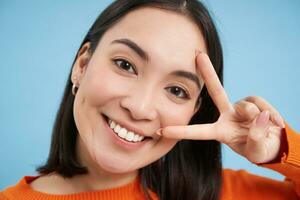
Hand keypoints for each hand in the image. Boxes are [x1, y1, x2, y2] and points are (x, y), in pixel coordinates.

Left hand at [156, 52, 284, 163]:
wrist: (273, 143)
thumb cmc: (259, 149)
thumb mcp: (256, 150)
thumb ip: (256, 138)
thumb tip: (260, 115)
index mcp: (220, 131)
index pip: (198, 131)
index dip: (181, 132)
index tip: (161, 131)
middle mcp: (226, 116)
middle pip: (216, 91)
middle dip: (208, 72)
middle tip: (198, 54)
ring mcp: (240, 108)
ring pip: (246, 106)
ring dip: (256, 119)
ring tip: (265, 128)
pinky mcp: (254, 102)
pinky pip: (261, 104)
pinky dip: (271, 114)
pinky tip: (275, 122)